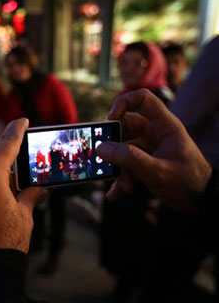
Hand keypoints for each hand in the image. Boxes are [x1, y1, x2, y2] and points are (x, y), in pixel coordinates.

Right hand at [96, 89, 211, 212]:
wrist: (201, 203)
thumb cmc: (188, 182)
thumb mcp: (157, 171)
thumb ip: (129, 159)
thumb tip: (102, 148)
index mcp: (164, 126)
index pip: (142, 99)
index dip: (124, 103)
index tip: (110, 118)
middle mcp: (155, 133)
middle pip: (125, 127)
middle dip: (114, 145)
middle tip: (106, 157)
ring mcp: (149, 149)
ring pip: (123, 150)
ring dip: (119, 169)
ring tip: (123, 186)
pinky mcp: (145, 163)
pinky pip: (126, 166)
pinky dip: (120, 179)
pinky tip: (117, 192)